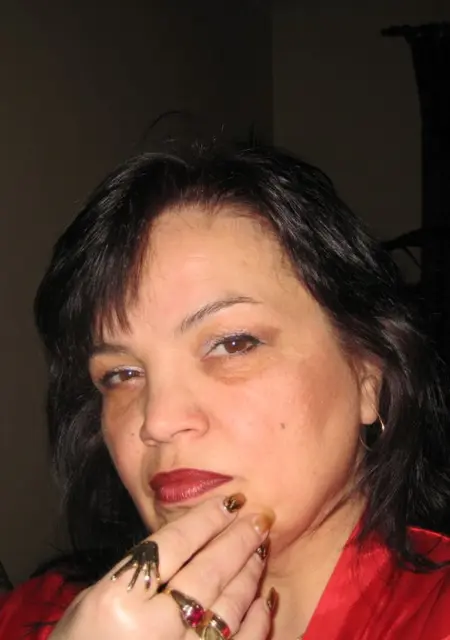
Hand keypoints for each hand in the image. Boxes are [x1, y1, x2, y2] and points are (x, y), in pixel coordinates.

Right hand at [49, 494, 272, 638]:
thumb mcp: (95, 597)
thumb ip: (141, 571)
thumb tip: (191, 539)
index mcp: (119, 600)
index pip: (174, 545)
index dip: (207, 519)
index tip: (231, 501)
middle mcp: (152, 628)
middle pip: (208, 571)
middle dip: (238, 540)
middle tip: (259, 518)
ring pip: (229, 606)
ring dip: (249, 573)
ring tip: (260, 548)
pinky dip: (256, 620)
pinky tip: (264, 597)